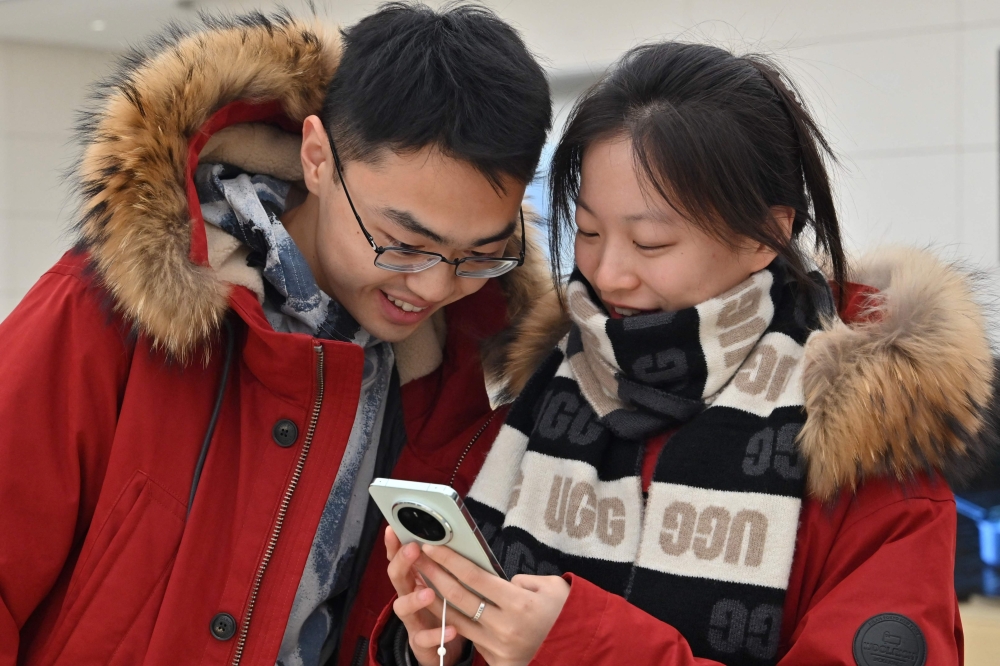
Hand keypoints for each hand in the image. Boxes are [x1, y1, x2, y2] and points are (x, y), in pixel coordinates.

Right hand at [385, 527, 466, 665]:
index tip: (393, 529)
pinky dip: (436, 634)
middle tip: (412, 549)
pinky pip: (424, 639)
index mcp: (414, 581)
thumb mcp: (441, 584)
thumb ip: (442, 565)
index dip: (394, 545)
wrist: (441, 649)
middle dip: (402, 562)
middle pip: (397, 578)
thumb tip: (454, 538)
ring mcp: (412, 621)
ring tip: (427, 592)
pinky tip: (451, 629)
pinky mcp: (420, 643)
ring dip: (413, 599)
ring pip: (402, 608)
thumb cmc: (443, 610)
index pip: (399, 559)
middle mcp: (408, 598)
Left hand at [413, 543, 569, 665]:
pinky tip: (439, 606)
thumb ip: (519, 580)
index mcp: (520, 604)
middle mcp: (506, 627)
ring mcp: (499, 647)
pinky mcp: (496, 661)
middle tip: (416, 557)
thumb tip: (495, 581)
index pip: (475, 577)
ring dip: (435, 598)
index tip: (431, 546)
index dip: (450, 561)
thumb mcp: (549, 587)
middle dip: (434, 574)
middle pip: (459, 597)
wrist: (576, 649)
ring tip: (420, 580)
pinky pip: (470, 637)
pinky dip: (452, 620)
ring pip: (457, 619)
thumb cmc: (564, 612)